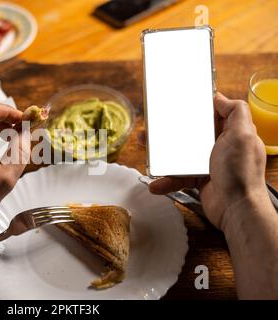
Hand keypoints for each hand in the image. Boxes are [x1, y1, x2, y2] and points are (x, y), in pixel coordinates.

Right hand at [149, 92, 267, 230]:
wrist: (236, 209)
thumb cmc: (241, 172)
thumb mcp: (243, 135)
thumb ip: (236, 111)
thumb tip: (220, 97)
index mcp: (231, 133)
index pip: (212, 115)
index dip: (196, 109)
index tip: (178, 104)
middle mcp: (220, 147)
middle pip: (191, 134)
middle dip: (170, 131)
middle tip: (153, 127)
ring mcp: (208, 164)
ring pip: (180, 155)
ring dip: (161, 156)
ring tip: (146, 152)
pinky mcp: (198, 180)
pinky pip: (177, 177)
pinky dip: (166, 181)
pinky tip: (155, 183)